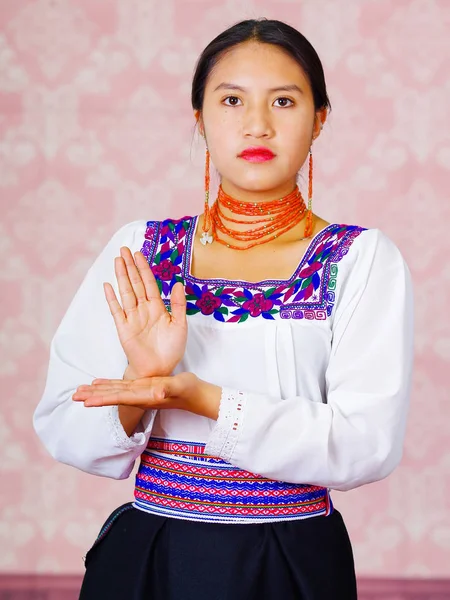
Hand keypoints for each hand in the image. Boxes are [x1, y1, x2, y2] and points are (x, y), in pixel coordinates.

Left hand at [72, 372, 221, 419]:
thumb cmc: (189, 391)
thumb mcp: (179, 386)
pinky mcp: (143, 387)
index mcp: (144, 396)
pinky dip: (109, 384)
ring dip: (97, 391)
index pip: (119, 397)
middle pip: (112, 395)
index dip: (102, 398)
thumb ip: (169, 389)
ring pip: (114, 390)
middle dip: (93, 396)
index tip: (86, 401)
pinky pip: (122, 385)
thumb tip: (158, 394)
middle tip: (74, 395)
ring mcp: (141, 392)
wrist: (197, 396)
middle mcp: (139, 396)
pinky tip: (100, 383)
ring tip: (81, 390)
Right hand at [105, 247, 186, 377]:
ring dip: (121, 277)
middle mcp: (144, 309)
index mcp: (158, 307)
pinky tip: (108, 286)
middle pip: (135, 283)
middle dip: (130, 266)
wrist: (159, 369)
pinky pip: (116, 310)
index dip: (144, 268)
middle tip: (124, 250)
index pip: (149, 283)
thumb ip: (179, 305)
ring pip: (126, 292)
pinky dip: (112, 298)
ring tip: (117, 261)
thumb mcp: (180, 325)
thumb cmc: (170, 349)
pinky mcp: (124, 328)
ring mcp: (132, 317)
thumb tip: (178, 284)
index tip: (139, 254)